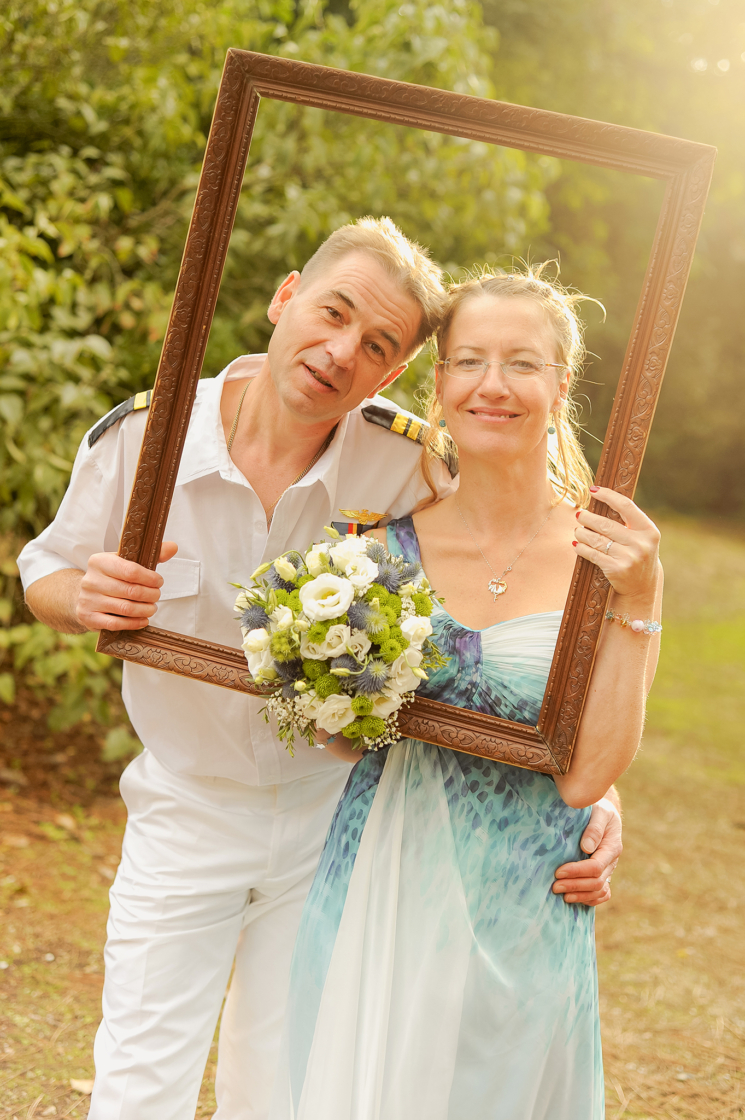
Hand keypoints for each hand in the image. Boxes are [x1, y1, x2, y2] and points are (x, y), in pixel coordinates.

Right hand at [76, 541, 177, 630]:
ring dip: (145, 610)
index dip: (150, 578)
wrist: (85, 595)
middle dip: (150, 595)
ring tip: (152, 608)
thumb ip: (151, 554)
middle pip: (130, 591)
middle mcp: (91, 580)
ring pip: (125, 608)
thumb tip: (173, 547)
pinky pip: (116, 624)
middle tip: (156, 596)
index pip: (131, 571)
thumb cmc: (111, 577)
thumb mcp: (126, 561)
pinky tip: (143, 620)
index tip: (158, 582)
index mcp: (100, 561)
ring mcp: (88, 600)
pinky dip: (134, 623)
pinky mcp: (88, 617)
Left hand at [552, 796, 621, 905]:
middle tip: (554, 886)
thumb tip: (586, 847)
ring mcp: (609, 869)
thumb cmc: (598, 809)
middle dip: (575, 886)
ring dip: (580, 895)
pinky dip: (590, 899)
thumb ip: (594, 828)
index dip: (577, 872)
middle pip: (596, 882)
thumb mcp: (599, 812)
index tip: (558, 872)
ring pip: (600, 891)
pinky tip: (574, 898)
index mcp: (612, 847)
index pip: (595, 867)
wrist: (603, 812)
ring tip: (561, 894)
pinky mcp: (604, 874)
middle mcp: (612, 861)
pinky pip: (603, 894)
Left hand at [574, 487, 659, 601]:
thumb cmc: (637, 556)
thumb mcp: (641, 538)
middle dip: (588, 518)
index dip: (607, 496)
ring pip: (597, 539)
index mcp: (648, 530)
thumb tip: (599, 500)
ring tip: (577, 531)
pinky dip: (581, 548)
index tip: (593, 490)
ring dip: (582, 533)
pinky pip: (593, 554)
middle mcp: (641, 543)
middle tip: (579, 515)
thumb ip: (627, 522)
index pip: (625, 506)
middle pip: (606, 524)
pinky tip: (577, 545)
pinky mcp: (617, 569)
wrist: (641, 587)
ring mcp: (630, 557)